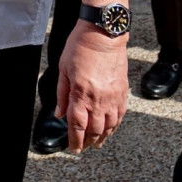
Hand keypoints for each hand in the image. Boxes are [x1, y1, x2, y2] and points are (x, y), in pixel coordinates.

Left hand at [56, 22, 128, 152]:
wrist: (103, 35)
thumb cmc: (79, 47)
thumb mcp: (62, 69)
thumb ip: (62, 94)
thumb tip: (59, 114)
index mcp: (80, 93)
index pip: (77, 124)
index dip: (75, 139)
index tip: (73, 147)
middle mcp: (98, 99)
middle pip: (94, 129)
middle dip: (88, 141)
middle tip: (83, 147)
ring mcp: (113, 96)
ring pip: (109, 125)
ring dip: (102, 137)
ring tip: (97, 143)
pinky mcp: (123, 92)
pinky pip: (120, 115)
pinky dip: (114, 126)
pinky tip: (110, 129)